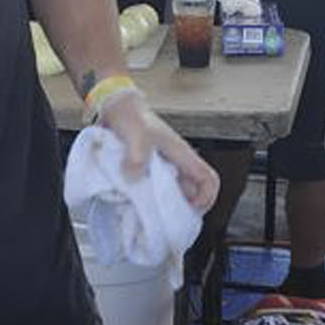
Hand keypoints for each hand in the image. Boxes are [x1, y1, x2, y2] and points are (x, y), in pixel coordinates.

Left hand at [97, 92, 218, 210]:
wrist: (116, 105)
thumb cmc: (130, 115)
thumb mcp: (135, 134)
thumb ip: (137, 156)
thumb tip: (135, 177)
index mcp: (181, 153)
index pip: (208, 178)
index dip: (207, 197)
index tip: (191, 209)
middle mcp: (176, 160)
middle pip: (194, 190)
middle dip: (185, 208)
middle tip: (168, 219)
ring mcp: (164, 164)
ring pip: (176, 190)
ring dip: (168, 204)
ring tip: (153, 214)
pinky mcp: (150, 166)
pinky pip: (158, 187)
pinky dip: (152, 197)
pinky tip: (138, 201)